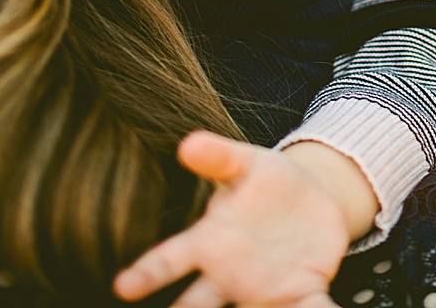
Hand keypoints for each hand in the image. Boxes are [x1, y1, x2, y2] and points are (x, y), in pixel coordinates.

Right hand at [113, 132, 368, 307]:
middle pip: (198, 302)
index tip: (122, 286)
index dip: (146, 273)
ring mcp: (263, 288)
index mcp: (210, 241)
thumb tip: (189, 143)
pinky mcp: (301, 293)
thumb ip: (220, 157)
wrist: (313, 200)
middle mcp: (229, 273)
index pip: (169, 259)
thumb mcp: (247, 164)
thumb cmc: (269, 182)